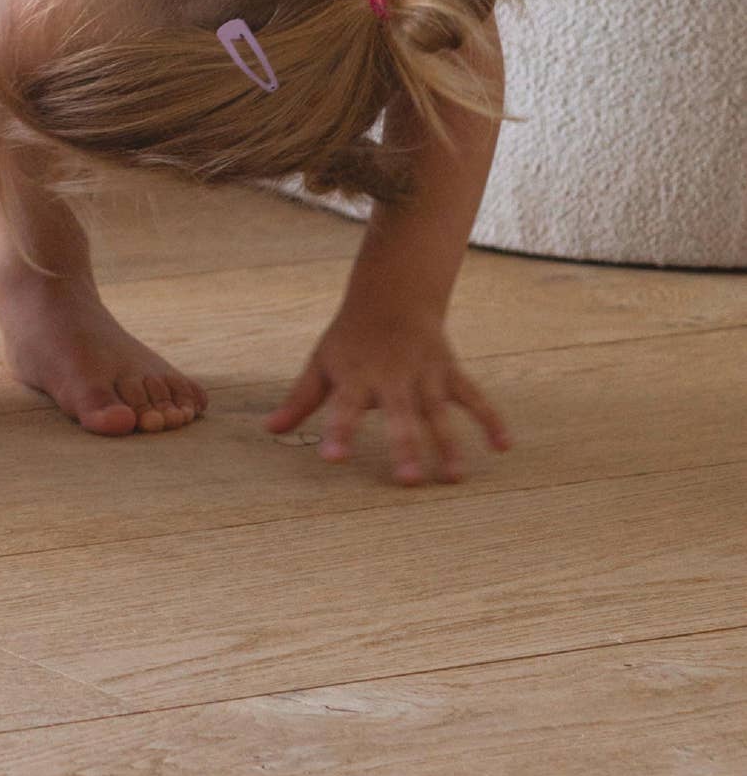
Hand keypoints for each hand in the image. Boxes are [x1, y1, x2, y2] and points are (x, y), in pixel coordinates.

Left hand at [266, 304, 509, 486]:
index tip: (332, 459)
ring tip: (454, 478)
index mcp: (356, 377)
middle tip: (407, 481)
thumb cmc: (350, 338)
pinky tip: (505, 447)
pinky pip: (475, 398)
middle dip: (405, 447)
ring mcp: (425, 375)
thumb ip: (300, 400)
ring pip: (440, 412)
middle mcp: (392, 378)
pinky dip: (491, 419)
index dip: (338, 432)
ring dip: (449, 444)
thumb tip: (269, 430)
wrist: (392, 294)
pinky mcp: (450, 372)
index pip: (343, 408)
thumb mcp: (321, 364)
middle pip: (399, 415)